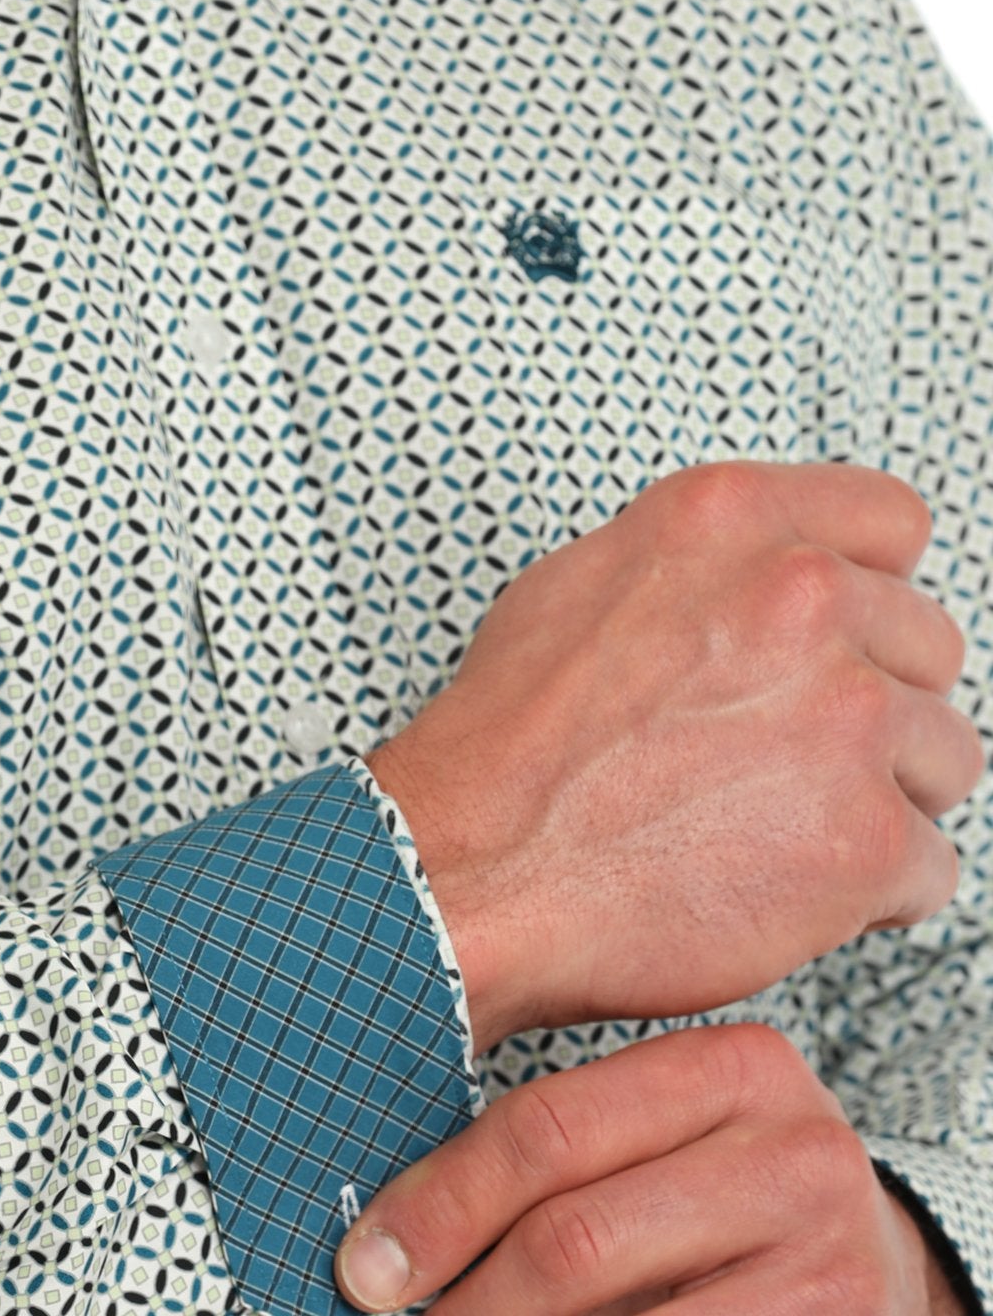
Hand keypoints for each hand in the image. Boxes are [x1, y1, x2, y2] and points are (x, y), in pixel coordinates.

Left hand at [333, 1022, 960, 1313]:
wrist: (870, 1260)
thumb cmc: (724, 1189)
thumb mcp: (668, 1132)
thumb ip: (567, 1149)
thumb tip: (394, 1227)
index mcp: (734, 1063)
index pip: (549, 1128)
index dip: (442, 1203)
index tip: (366, 1263)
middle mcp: (794, 1148)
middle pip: (575, 1236)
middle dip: (467, 1299)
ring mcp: (827, 1255)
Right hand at [365, 459, 982, 1053]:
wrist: (468, 871)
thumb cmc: (510, 743)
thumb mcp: (585, 580)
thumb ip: (707, 562)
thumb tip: (773, 576)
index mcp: (733, 520)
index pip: (893, 520)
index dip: (872, 590)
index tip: (850, 637)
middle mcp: (803, 596)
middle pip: (929, 647)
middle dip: (874, 706)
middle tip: (787, 756)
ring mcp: (846, 716)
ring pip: (947, 757)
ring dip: (881, 797)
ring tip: (779, 827)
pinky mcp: (866, 838)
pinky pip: (933, 869)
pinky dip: (871, 893)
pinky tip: (785, 888)